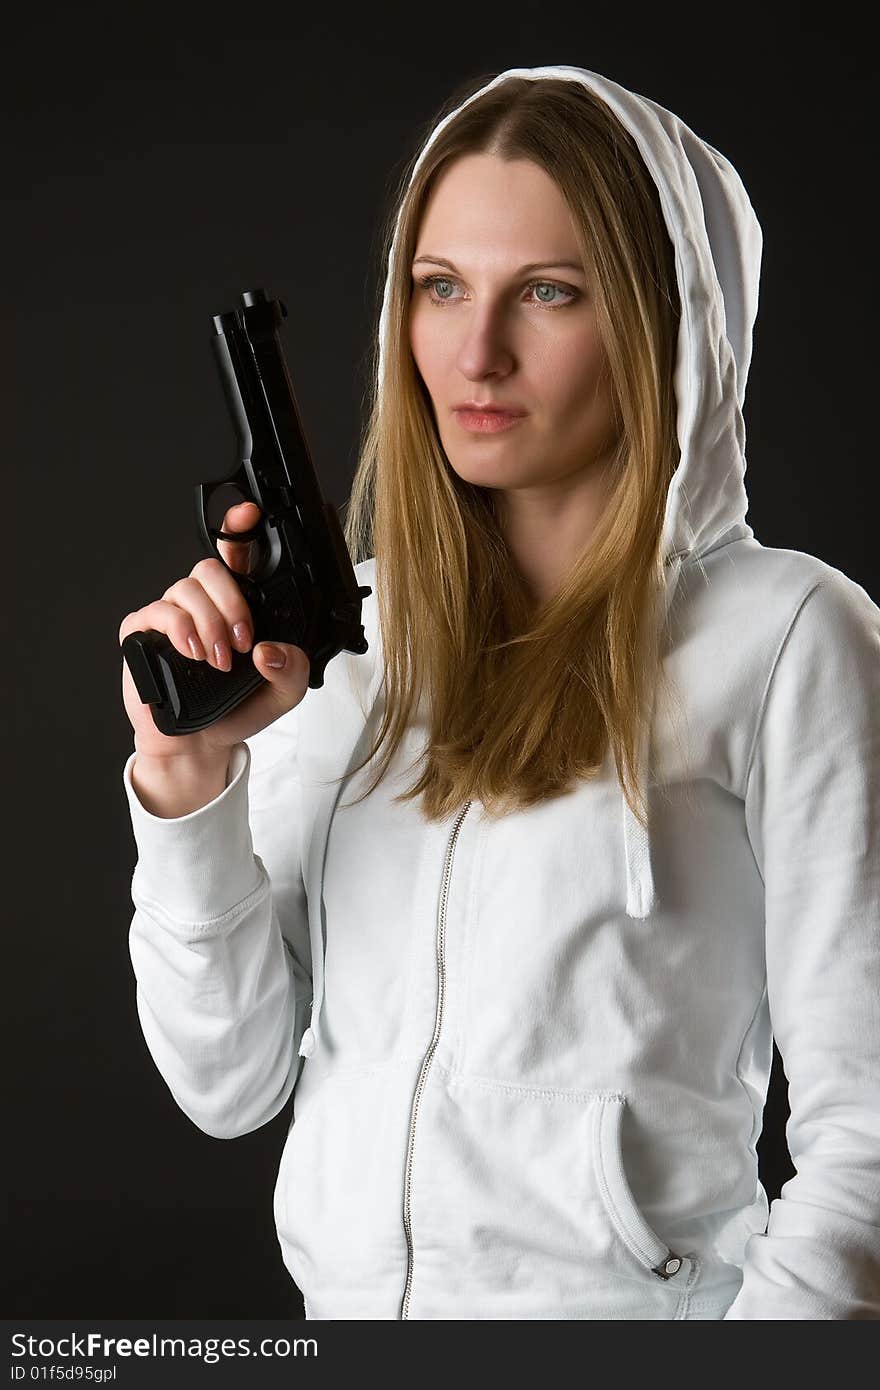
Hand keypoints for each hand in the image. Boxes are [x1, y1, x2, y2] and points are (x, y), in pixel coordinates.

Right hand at [119, 501, 309, 764]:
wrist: (201, 743)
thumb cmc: (238, 708)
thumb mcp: (284, 693)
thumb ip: (294, 669)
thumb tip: (271, 650)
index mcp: (236, 603)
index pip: (236, 554)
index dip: (239, 528)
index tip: (249, 515)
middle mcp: (202, 601)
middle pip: (211, 569)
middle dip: (232, 603)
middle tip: (244, 642)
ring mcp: (170, 614)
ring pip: (185, 589)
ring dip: (209, 623)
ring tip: (219, 659)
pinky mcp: (143, 633)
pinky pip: (156, 612)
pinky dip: (179, 629)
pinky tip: (193, 652)